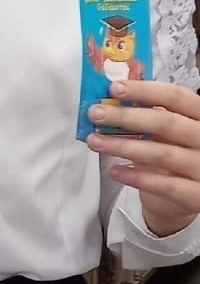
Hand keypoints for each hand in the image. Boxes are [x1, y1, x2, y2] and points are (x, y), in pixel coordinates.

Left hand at [86, 80, 199, 235]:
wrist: (191, 192)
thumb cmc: (176, 149)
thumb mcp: (169, 127)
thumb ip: (148, 110)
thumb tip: (112, 93)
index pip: (176, 96)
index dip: (144, 90)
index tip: (113, 88)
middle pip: (166, 123)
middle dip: (126, 117)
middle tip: (95, 114)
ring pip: (161, 154)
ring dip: (123, 146)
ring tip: (95, 141)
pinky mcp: (197, 195)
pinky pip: (165, 185)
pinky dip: (136, 177)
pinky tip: (114, 171)